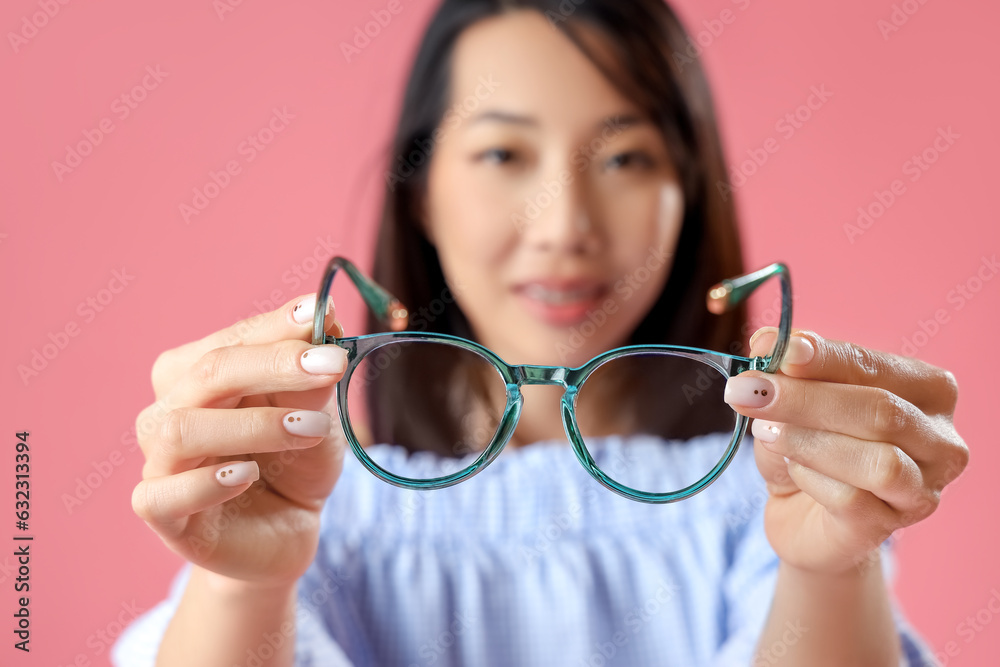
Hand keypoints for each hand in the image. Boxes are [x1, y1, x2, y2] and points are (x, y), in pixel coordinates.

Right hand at [131, 293, 347, 587]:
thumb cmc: (295, 462)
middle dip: (274, 364)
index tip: (324, 316)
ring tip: (312, 428)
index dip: (280, 326)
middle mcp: (169, 410)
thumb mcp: (317, 415)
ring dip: (254, 425)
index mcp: (198, 372)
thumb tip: (327, 321)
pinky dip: (207, 481)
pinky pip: (164, 494)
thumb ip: (313, 377)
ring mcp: (159, 462)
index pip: (233, 337)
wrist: (288, 530)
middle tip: (332, 366)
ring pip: (181, 429)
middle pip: (208, 373)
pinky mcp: (160, 514)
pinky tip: (248, 474)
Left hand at [724, 327, 968, 574]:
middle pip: (882, 411)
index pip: (874, 365)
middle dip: (806, 399)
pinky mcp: (889, 526)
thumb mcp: (795, 399)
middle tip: (748, 391)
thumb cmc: (808, 444)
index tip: (770, 348)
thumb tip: (766, 341)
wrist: (800, 512)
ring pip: (878, 462)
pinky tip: (792, 470)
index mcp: (928, 390)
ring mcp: (923, 489)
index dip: (823, 356)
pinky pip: (852, 499)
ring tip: (766, 432)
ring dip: (809, 441)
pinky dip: (810, 478)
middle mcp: (940, 440)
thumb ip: (789, 370)